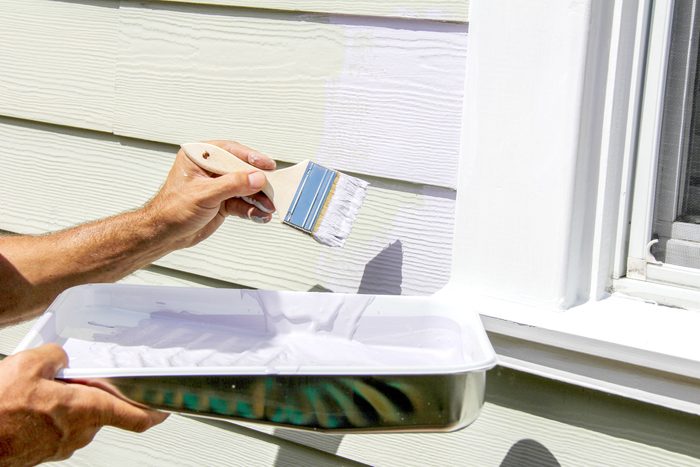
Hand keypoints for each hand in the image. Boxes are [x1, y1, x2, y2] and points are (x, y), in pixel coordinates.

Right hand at [0, 344, 166, 465]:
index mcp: (86, 410)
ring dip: (69, 404)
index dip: (155, 412)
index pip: (136, 417)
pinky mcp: (42, 453)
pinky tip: (31, 403)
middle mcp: (79, 433)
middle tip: (76, 377)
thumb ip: (57, 357)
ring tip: (43, 389)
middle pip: (102, 411)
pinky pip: (58, 429)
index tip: (166, 407)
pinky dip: (52, 415)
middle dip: (94, 393)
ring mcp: (60, 446)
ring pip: (77, 419)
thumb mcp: (31, 364)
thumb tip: (62, 359)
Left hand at [146, 140, 276, 248]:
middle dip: (258, 182)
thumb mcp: (204, 194)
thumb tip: (256, 178)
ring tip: (269, 206)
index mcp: (200, 157)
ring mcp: (218, 186)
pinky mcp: (223, 202)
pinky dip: (253, 210)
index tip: (267, 165)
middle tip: (272, 188)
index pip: (230, 151)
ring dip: (258, 199)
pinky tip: (261, 215)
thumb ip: (232, 184)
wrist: (164, 234)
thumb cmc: (172, 210)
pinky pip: (243, 203)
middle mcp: (210, 169)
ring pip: (245, 188)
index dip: (250, 157)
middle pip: (242, 170)